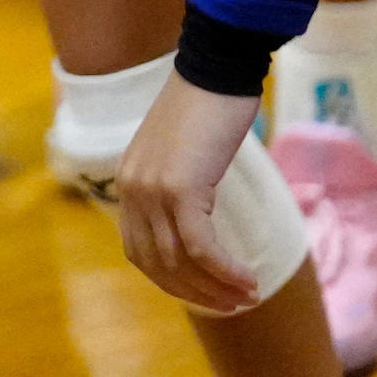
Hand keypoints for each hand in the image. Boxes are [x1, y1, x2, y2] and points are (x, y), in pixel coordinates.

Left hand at [114, 72, 268, 315]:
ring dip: (214, 288)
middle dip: (196, 292)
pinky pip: (200, 247)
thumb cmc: (207, 110)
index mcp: (128, 184)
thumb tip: (197, 224)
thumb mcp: (181, 156)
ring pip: (179, 260)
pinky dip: (224, 270)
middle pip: (157, 263)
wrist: (215, 71)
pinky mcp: (181, 189)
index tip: (205, 293)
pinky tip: (247, 280)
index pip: (139, 251)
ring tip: (246, 296)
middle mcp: (133, 190)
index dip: (172, 281)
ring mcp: (153, 190)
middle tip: (232, 305)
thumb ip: (178, 188)